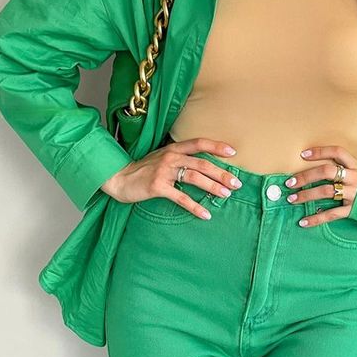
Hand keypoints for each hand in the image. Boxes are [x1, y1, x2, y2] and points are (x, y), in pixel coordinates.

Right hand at [101, 138, 242, 219]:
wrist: (119, 178)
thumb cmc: (145, 169)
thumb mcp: (163, 157)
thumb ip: (181, 158)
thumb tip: (206, 166)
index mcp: (174, 148)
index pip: (199, 143)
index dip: (216, 146)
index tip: (233, 152)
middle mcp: (171, 157)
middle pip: (202, 163)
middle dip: (221, 173)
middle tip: (236, 183)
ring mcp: (164, 171)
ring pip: (194, 177)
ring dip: (213, 187)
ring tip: (226, 194)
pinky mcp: (158, 187)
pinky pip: (181, 198)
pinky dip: (195, 206)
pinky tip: (206, 214)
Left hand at [283, 145, 356, 227]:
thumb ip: (346, 167)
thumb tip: (321, 165)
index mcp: (356, 165)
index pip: (337, 152)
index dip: (320, 152)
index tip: (302, 155)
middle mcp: (354, 177)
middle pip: (326, 171)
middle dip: (306, 176)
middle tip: (290, 182)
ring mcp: (354, 193)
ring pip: (326, 192)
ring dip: (307, 195)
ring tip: (292, 199)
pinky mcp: (353, 209)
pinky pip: (332, 214)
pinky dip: (316, 218)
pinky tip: (303, 222)